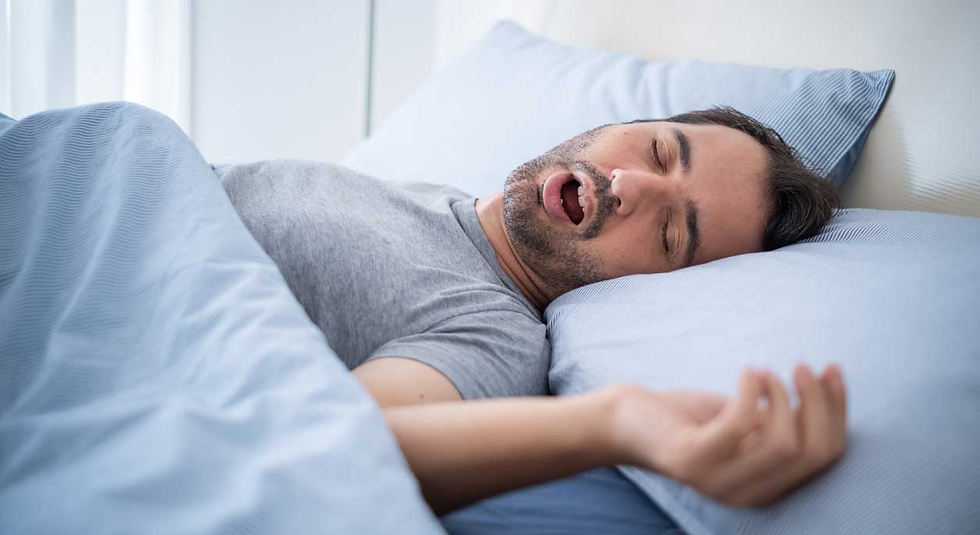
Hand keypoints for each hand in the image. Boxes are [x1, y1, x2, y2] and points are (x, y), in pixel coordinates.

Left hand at [605, 364, 846, 506]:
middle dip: (817, 402)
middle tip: (800, 366)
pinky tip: (746, 373)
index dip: (837, 411)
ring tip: (762, 372)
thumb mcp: (747, 422)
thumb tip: (831, 385)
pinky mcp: (692, 460)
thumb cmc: (691, 419)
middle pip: (812, 451)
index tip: (833, 370)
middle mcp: (747, 495)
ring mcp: (717, 482)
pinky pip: (740, 424)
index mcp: (768, 488)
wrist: (628, 422)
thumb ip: (785, 419)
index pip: (827, 456)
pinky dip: (750, 390)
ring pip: (783, 441)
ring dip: (781, 395)